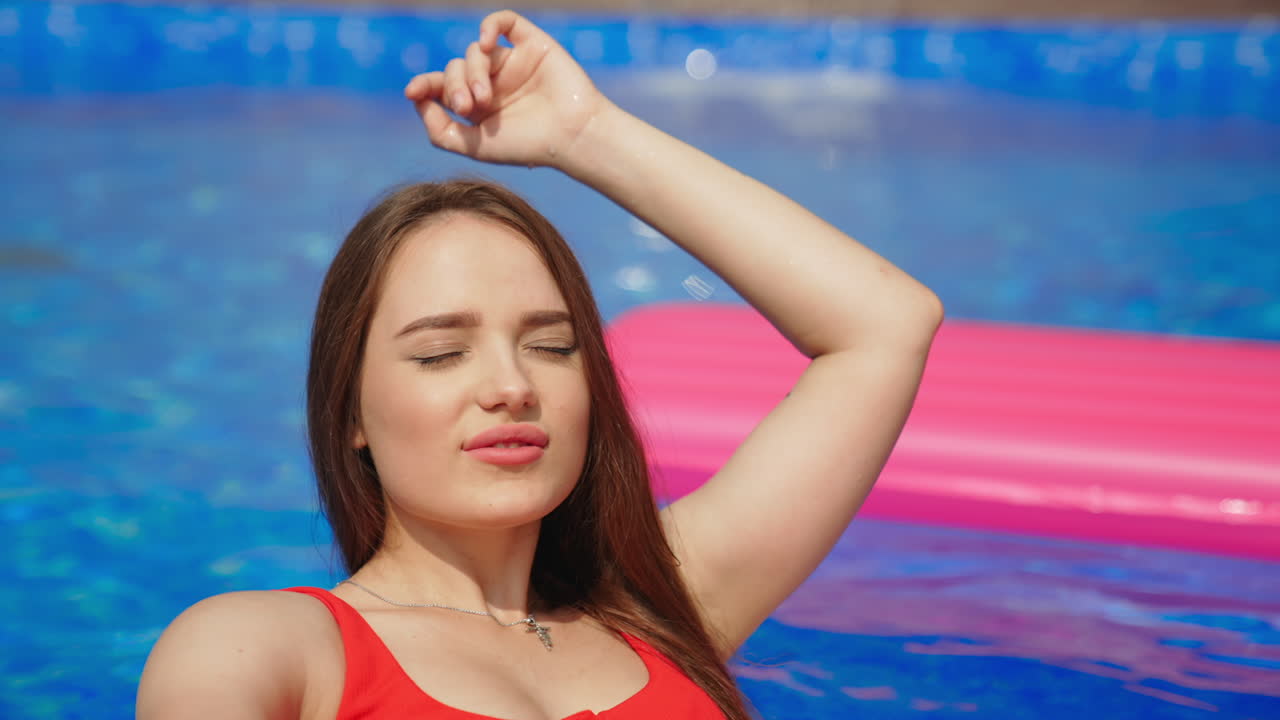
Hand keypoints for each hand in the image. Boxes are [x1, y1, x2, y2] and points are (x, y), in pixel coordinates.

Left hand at [404, 10, 610, 168]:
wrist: (570, 136)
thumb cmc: (526, 146)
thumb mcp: (474, 146)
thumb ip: (440, 130)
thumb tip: (418, 100)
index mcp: (478, 108)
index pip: (441, 87)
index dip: (423, 85)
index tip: (412, 91)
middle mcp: (493, 83)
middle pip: (455, 68)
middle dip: (454, 85)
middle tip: (467, 106)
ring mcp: (512, 62)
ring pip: (475, 51)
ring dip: (473, 72)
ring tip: (485, 97)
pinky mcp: (532, 44)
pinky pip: (504, 22)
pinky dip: (490, 27)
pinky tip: (489, 45)